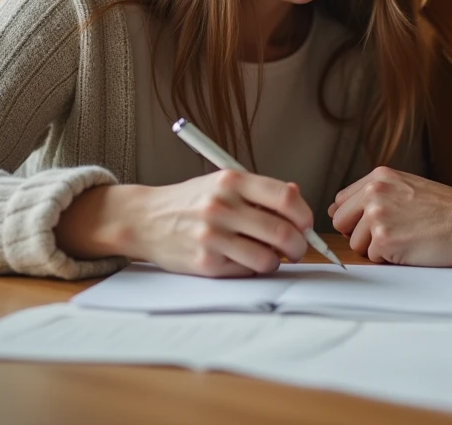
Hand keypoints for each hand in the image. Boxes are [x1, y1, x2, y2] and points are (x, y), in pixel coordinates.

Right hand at [55, 171, 313, 276]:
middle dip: (299, 245)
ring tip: (270, 256)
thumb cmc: (190, 201)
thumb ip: (259, 190)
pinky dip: (253, 269)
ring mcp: (213, 236)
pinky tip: (244, 260)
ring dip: (277, 261)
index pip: (285, 198)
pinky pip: (246, 271)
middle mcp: (222, 206)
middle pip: (282, 232)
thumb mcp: (222, 183)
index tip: (306, 224)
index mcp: (231, 180)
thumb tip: (297, 196)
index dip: (304, 215)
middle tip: (297, 248)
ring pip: (267, 258)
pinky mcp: (205, 263)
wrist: (145, 219)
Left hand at [327, 166, 451, 265]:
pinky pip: (372, 257)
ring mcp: (377, 216)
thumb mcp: (407, 187)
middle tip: (389, 234)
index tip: (367, 224)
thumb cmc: (446, 209)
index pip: (341, 201)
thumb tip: (339, 210)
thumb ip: (376, 194)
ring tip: (405, 238)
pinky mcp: (384, 240)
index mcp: (379, 177)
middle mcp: (374, 193)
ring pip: (356, 243)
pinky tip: (410, 247)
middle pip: (341, 222)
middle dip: (359, 233)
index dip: (352, 217)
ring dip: (376, 248)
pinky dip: (389, 258)